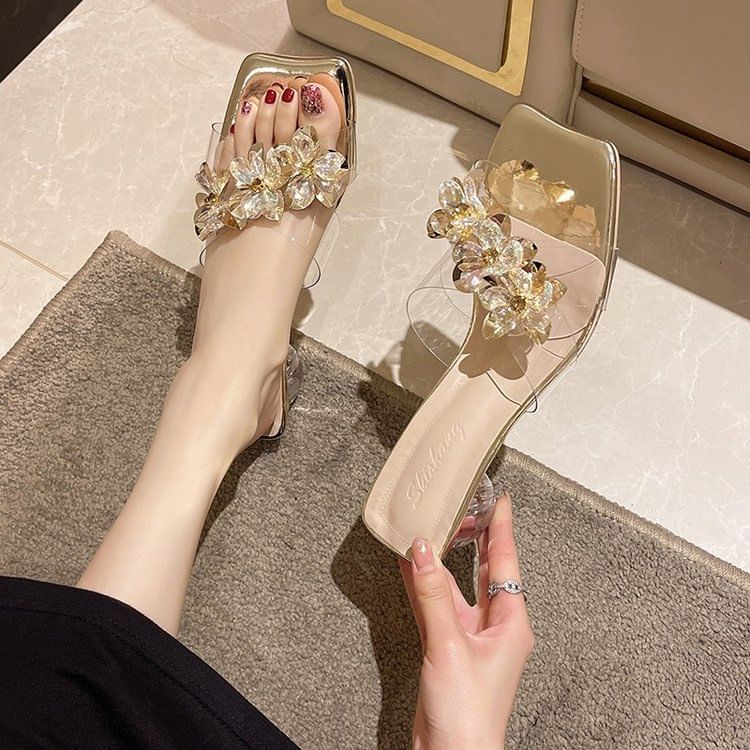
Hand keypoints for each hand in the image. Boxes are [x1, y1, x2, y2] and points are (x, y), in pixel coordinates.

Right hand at [400, 494, 533, 749]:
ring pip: (454, 587)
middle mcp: (493, 625)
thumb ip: (432, 594)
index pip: (505, 562)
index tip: (502, 499)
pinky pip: (435, 607)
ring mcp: (469, 637)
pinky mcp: (447, 649)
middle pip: (483, 569)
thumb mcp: (450, 645)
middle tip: (468, 505)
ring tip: (433, 527)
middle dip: (476, 537)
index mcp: (510, 623)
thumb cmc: (468, 714)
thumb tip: (423, 547)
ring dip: (442, 560)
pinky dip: (423, 586)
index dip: (503, 528)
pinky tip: (412, 565)